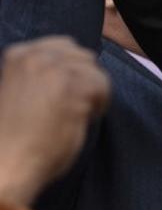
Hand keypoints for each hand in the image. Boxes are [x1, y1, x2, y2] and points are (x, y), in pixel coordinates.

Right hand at [0, 37, 109, 205]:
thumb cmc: (14, 136)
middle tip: (73, 106)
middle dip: (84, 80)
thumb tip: (78, 67)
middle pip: (83, 56)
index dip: (72, 71)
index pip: (64, 46)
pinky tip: (82, 118)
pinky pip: (102, 85)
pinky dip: (99, 104)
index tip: (65, 94)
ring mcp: (53, 68)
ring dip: (92, 94)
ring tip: (75, 115)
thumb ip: (42, 74)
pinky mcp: (71, 84)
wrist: (5, 163)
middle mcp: (35, 56)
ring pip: (95, 71)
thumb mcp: (22, 91)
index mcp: (18, 55)